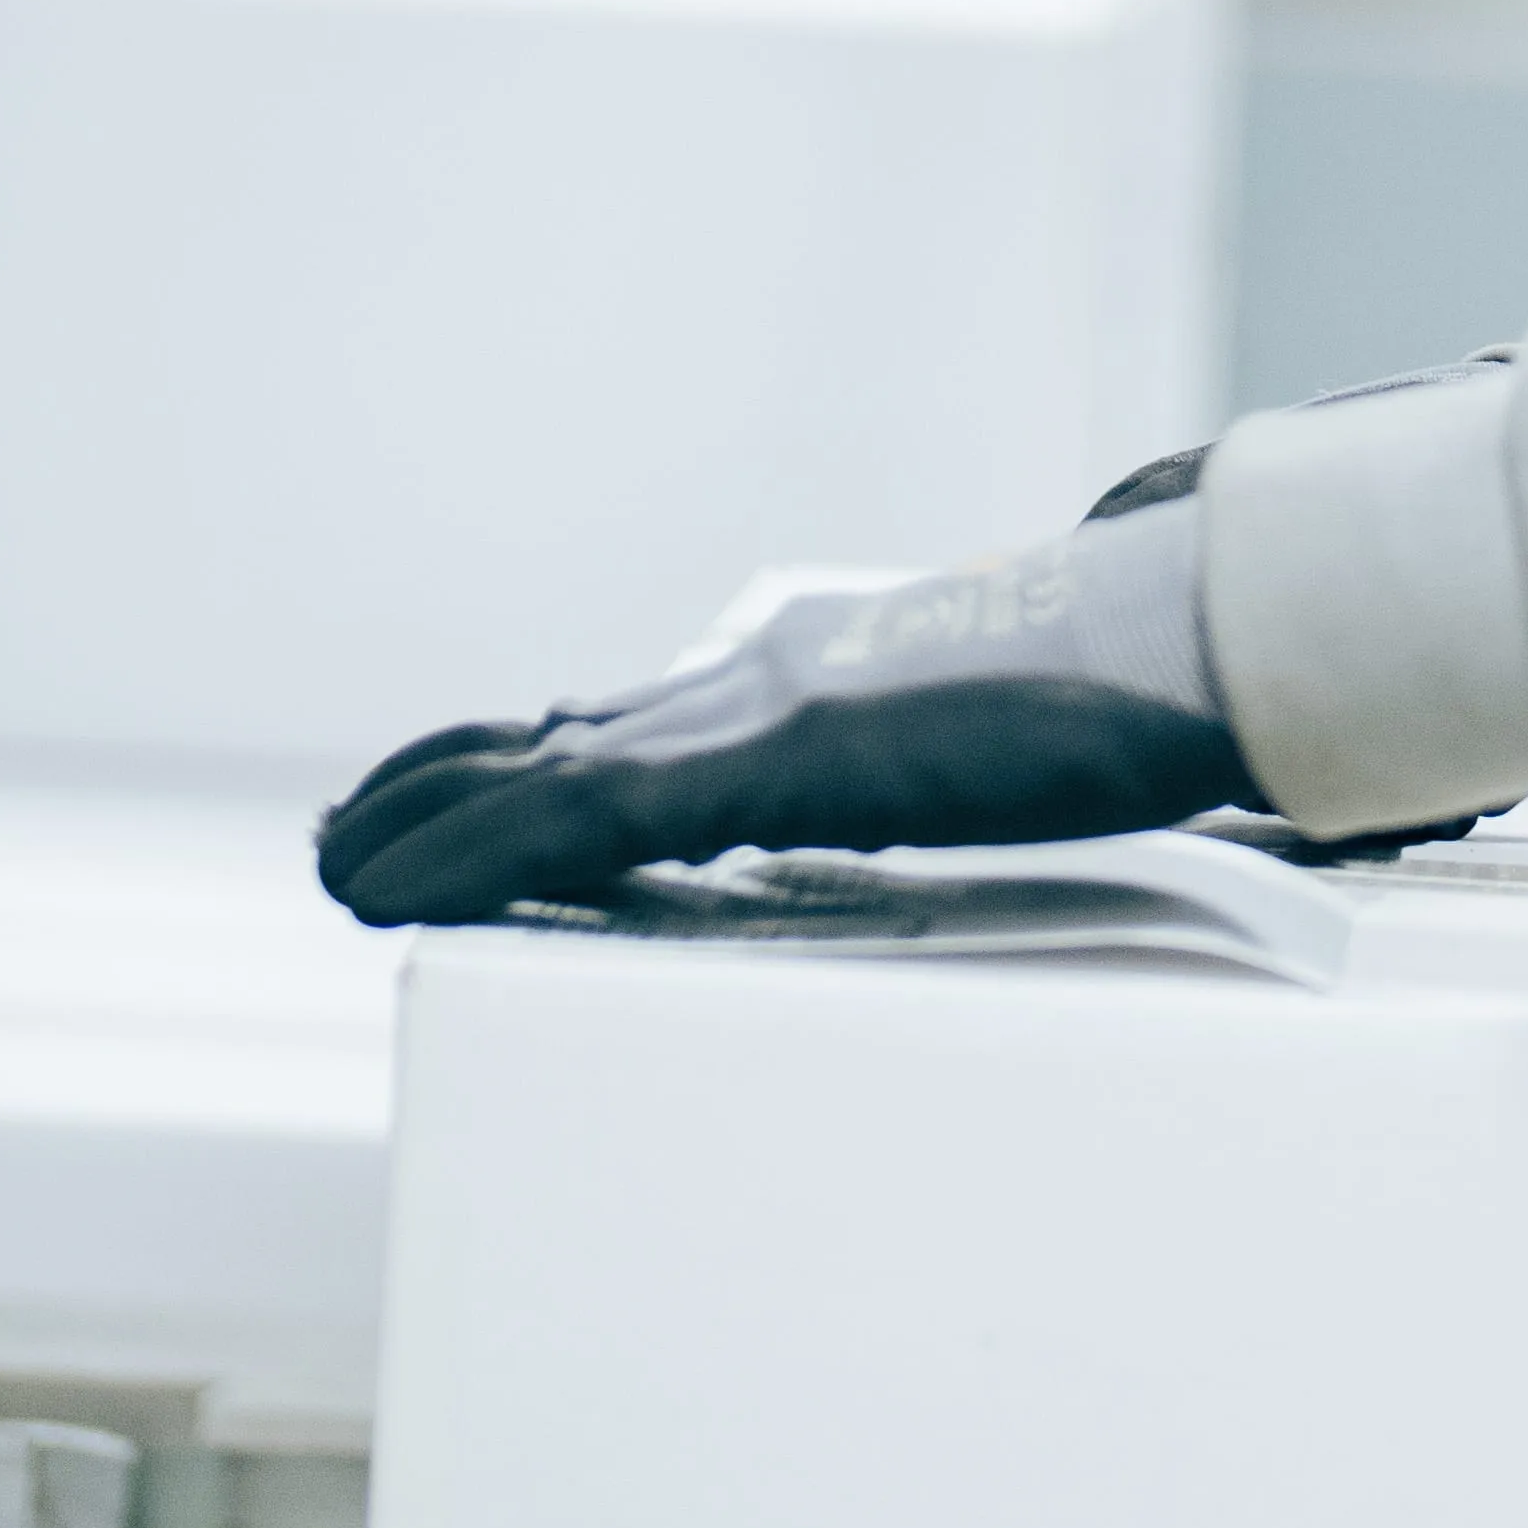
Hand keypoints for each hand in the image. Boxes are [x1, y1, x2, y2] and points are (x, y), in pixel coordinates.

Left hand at [312, 498, 1247, 923]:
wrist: (1189, 635)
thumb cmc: (1138, 698)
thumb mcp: (1026, 747)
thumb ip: (957, 768)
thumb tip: (958, 800)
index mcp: (820, 685)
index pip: (642, 718)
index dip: (529, 753)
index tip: (453, 787)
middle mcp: (761, 685)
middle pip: (556, 730)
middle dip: (439, 783)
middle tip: (346, 837)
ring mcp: (755, 716)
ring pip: (535, 772)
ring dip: (423, 822)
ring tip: (338, 870)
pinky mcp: (763, 764)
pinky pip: (574, 822)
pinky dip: (469, 854)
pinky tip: (399, 892)